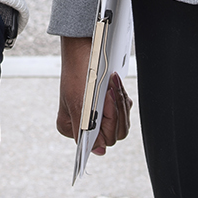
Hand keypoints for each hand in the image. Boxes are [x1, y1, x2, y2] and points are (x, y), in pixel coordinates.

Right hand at [56, 35, 131, 153]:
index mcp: (73, 128)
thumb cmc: (76, 72)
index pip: (100, 140)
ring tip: (113, 84)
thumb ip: (84, 131)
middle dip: (116, 111)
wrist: (83, 46)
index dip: (108, 124)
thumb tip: (98, 151)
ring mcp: (100, 114)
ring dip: (120, 102)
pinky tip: (115, 83)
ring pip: (122, 122)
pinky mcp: (109, 103)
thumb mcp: (76, 104)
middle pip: (114, 133)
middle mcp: (87, 125)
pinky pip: (124, 109)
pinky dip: (122, 96)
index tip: (107, 103)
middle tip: (110, 92)